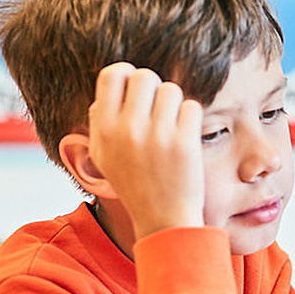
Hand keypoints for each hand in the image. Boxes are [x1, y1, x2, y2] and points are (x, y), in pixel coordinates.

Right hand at [88, 63, 204, 239]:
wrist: (163, 219)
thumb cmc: (134, 183)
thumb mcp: (103, 155)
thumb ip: (101, 119)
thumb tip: (113, 81)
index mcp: (103, 130)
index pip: (112, 74)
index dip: (127, 74)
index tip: (137, 88)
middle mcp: (128, 131)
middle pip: (146, 77)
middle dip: (155, 88)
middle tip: (158, 108)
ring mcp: (157, 137)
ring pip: (171, 89)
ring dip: (175, 103)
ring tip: (171, 124)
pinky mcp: (185, 144)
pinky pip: (192, 107)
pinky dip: (191, 117)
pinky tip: (185, 135)